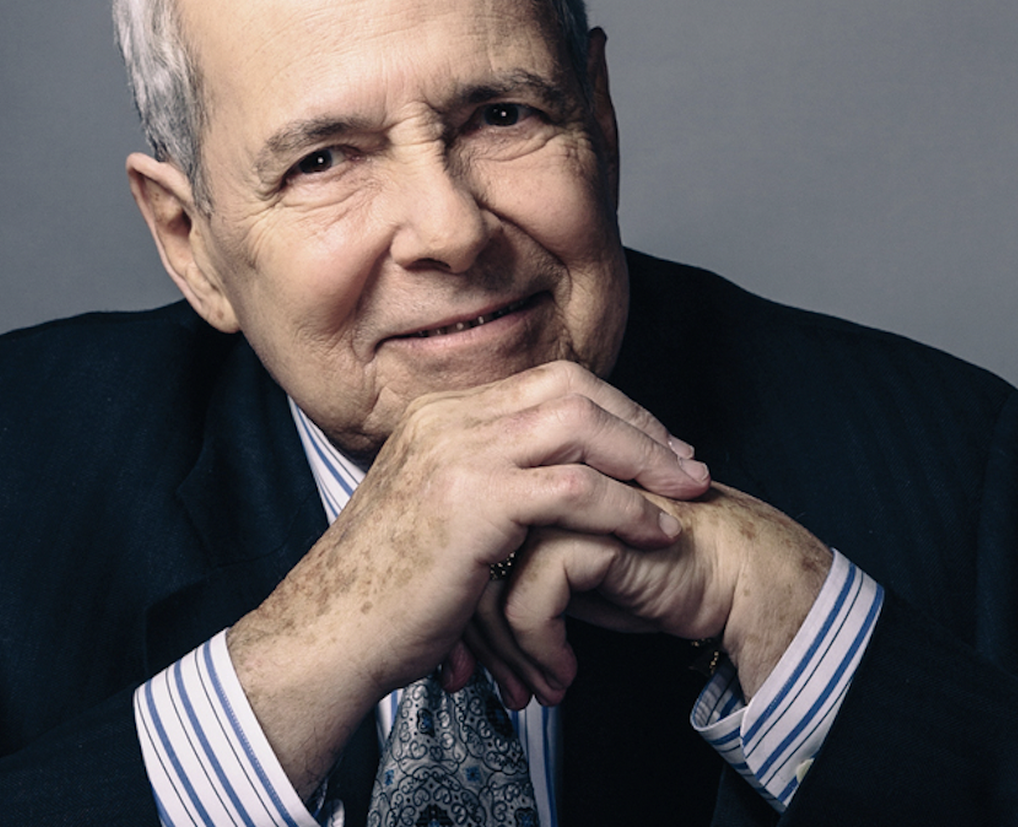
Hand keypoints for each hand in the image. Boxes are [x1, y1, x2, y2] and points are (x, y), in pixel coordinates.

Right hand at [227, 360, 710, 796]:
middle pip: (572, 389)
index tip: (655, 448)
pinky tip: (655, 532)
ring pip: (581, 425)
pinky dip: (626, 507)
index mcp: (437, 416)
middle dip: (641, 425)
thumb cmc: (381, 594)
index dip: (612, 411)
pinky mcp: (474, 502)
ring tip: (688, 492)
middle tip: (687, 465)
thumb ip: (480, 486)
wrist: (328, 634)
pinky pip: (575, 488)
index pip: (547, 383)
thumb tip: (541, 491)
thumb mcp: (431, 517)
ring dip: (647, 458)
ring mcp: (458, 454)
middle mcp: (447, 420)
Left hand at [467, 482, 830, 708]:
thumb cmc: (659, 575)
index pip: (460, 544)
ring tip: (535, 690)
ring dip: (509, 655)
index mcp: (526, 478)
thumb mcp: (573, 579)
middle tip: (493, 688)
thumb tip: (469, 623)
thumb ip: (523, 575)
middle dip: (474, 640)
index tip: (467, 668)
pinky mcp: (584, 530)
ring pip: (489, 585)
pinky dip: (540, 648)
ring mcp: (557, 499)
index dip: (460, 611)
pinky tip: (564, 671)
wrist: (735, 574)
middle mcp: (534, 480)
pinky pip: (529, 601)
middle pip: (465, 564)